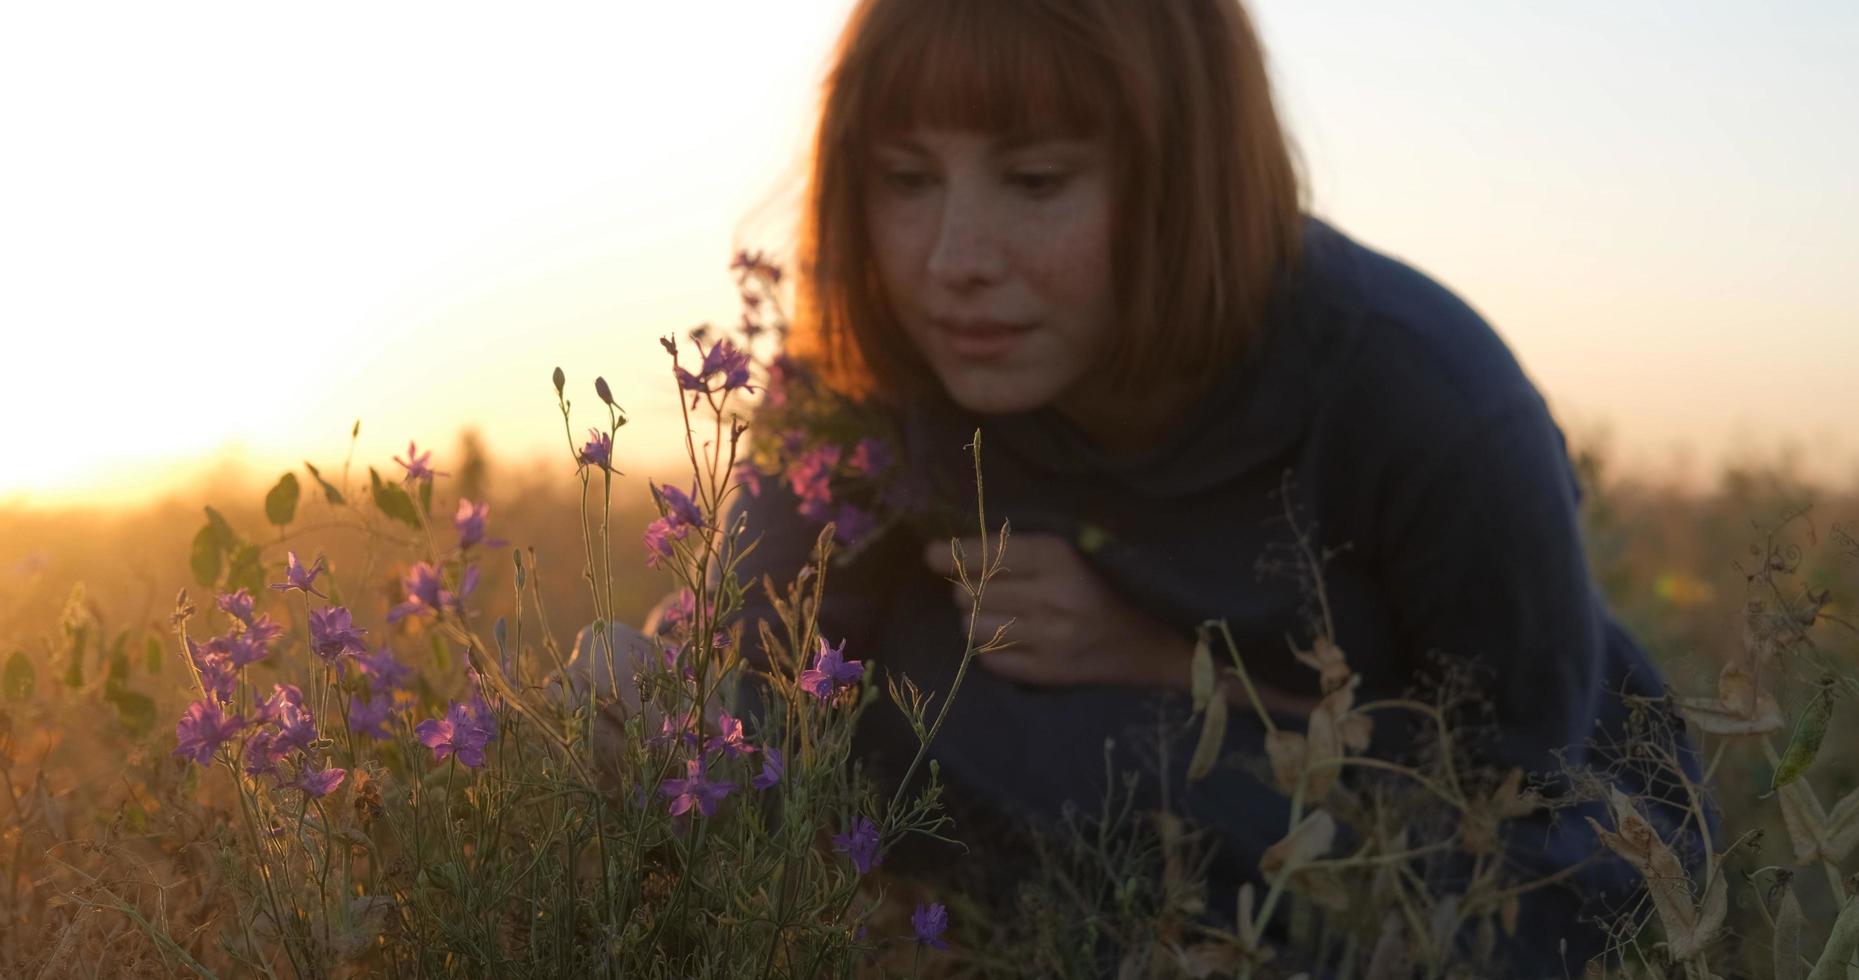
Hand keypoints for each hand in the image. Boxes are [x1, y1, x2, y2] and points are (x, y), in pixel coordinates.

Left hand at [922, 533, 1326, 718]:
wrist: (1158, 645)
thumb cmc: (1111, 586)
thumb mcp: (1073, 551)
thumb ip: (1017, 547)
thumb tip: (945, 553)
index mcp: (1061, 556)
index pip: (984, 553)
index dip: (949, 554)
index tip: (932, 554)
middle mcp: (1054, 597)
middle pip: (969, 592)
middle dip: (966, 588)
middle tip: (982, 588)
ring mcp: (1050, 640)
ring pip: (973, 628)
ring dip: (975, 620)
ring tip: (997, 615)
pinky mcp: (1049, 674)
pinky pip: (989, 660)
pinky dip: (990, 650)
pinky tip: (1012, 640)